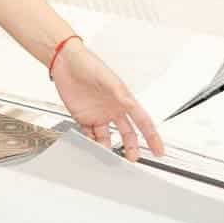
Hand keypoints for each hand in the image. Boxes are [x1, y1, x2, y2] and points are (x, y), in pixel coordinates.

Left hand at [51, 39, 165, 161]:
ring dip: (108, 148)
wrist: (64, 63)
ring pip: (107, 137)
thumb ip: (119, 93)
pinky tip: (91, 146)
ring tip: (107, 155)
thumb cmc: (87, 64)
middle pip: (127, 134)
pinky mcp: (83, 117)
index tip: (159, 150)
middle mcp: (112, 109)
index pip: (142, 121)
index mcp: (123, 100)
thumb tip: (131, 104)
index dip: (152, 136)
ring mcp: (98, 114)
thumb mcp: (107, 78)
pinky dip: (91, 142)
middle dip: (131, 148)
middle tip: (133, 159)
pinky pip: (89, 135)